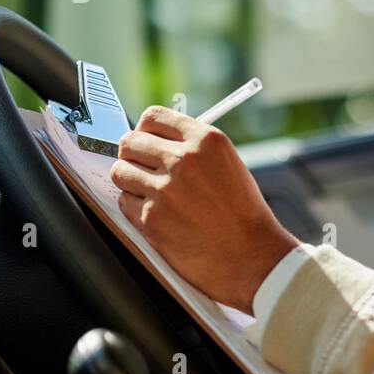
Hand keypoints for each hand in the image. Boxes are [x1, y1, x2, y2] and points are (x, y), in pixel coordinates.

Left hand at [109, 106, 299, 311]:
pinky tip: (157, 214)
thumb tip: (158, 141)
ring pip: (120, 171)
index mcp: (206, 140)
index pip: (154, 117)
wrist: (252, 256)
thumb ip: (195, 148)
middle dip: (133, 154)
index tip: (146, 139)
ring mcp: (165, 190)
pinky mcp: (151, 219)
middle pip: (130, 141)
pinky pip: (124, 202)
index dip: (145, 129)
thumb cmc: (244, 213)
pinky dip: (135, 208)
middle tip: (142, 167)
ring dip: (130, 181)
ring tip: (150, 193)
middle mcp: (183, 160)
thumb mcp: (230, 165)